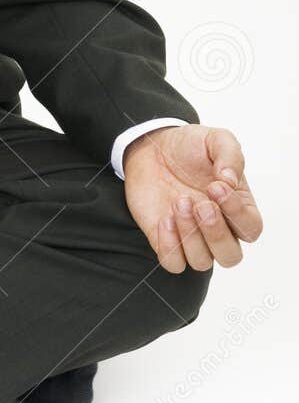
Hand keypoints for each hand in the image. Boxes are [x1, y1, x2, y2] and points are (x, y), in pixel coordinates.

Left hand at [122, 124, 262, 272]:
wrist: (152, 148)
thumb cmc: (190, 147)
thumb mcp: (215, 139)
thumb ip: (230, 155)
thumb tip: (230, 180)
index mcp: (238, 207)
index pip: (251, 228)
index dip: (237, 213)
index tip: (216, 187)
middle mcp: (218, 228)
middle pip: (230, 256)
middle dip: (216, 233)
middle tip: (200, 204)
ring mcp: (192, 237)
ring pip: (202, 262)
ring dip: (190, 235)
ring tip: (178, 202)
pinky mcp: (166, 240)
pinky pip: (173, 263)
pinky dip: (169, 246)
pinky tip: (164, 218)